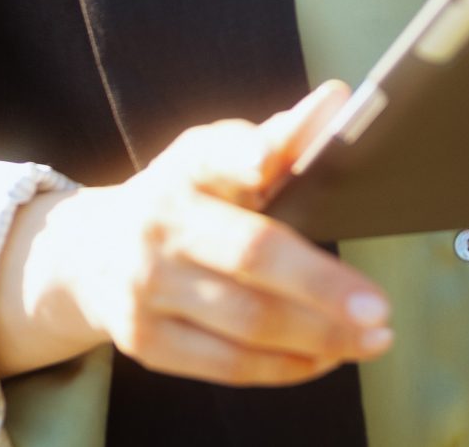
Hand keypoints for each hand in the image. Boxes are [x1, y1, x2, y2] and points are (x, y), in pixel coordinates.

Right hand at [0, 80, 395, 385]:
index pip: (217, 155)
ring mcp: (145, 288)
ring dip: (319, 337)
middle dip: (320, 285)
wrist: (88, 255)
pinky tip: (326, 358)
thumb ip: (277, 137)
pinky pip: (227, 365)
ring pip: (245, 322)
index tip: (271, 160)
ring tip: (371, 340)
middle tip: (379, 308)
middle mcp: (158, 225)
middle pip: (249, 255)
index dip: (247, 154)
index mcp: (184, 168)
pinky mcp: (146, 341)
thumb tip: (335, 101)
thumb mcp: (216, 157)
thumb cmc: (183, 198)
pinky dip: (285, 366)